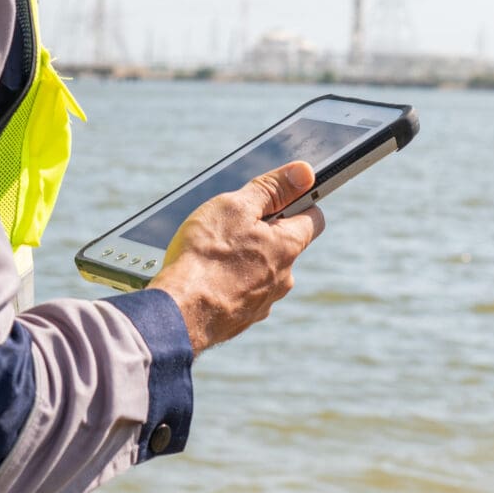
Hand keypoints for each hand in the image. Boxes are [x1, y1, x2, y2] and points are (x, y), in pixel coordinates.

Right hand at [148, 161, 324, 353]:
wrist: (180, 314)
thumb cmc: (206, 255)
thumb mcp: (236, 207)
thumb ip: (272, 188)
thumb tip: (305, 172)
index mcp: (288, 246)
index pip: (313, 217)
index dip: (296, 201)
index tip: (273, 196)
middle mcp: (284, 278)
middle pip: (283, 244)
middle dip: (262, 231)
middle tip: (229, 225)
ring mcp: (264, 302)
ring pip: (261, 270)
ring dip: (244, 258)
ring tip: (211, 253)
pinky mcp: (242, 320)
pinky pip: (242, 292)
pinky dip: (229, 282)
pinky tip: (205, 278)